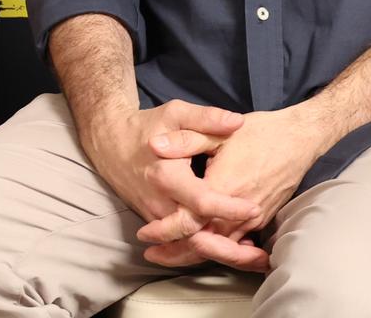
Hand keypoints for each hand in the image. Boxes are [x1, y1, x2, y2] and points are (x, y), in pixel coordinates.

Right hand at [76, 100, 257, 268]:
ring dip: (219, 252)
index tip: (254, 208)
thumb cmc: (147, 127)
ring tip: (253, 257)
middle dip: (227, 246)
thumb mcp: (176, 114)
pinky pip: (180, 241)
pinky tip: (232, 250)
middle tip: (259, 252)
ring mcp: (155, 216)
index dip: (228, 208)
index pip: (201, 201)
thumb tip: (238, 122)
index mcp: (166, 175)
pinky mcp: (155, 222)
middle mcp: (159, 201)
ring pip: (188, 244)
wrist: (110, 143)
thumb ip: (207, 118)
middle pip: (197, 233)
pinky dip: (204, 248)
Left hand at [161, 104, 334, 270]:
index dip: (165, 230)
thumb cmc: (259, 133)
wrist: (297, 139)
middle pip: (203, 243)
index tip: (146, 234)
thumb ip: (185, 140)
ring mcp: (254, 219)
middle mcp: (240, 210)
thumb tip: (154, 144)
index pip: (189, 221)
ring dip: (194, 255)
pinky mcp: (261, 220)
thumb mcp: (218, 132)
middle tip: (151, 253)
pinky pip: (237, 246)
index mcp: (224, 187)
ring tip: (169, 256)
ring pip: (220, 249)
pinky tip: (203, 251)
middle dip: (175, 252)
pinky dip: (218, 253)